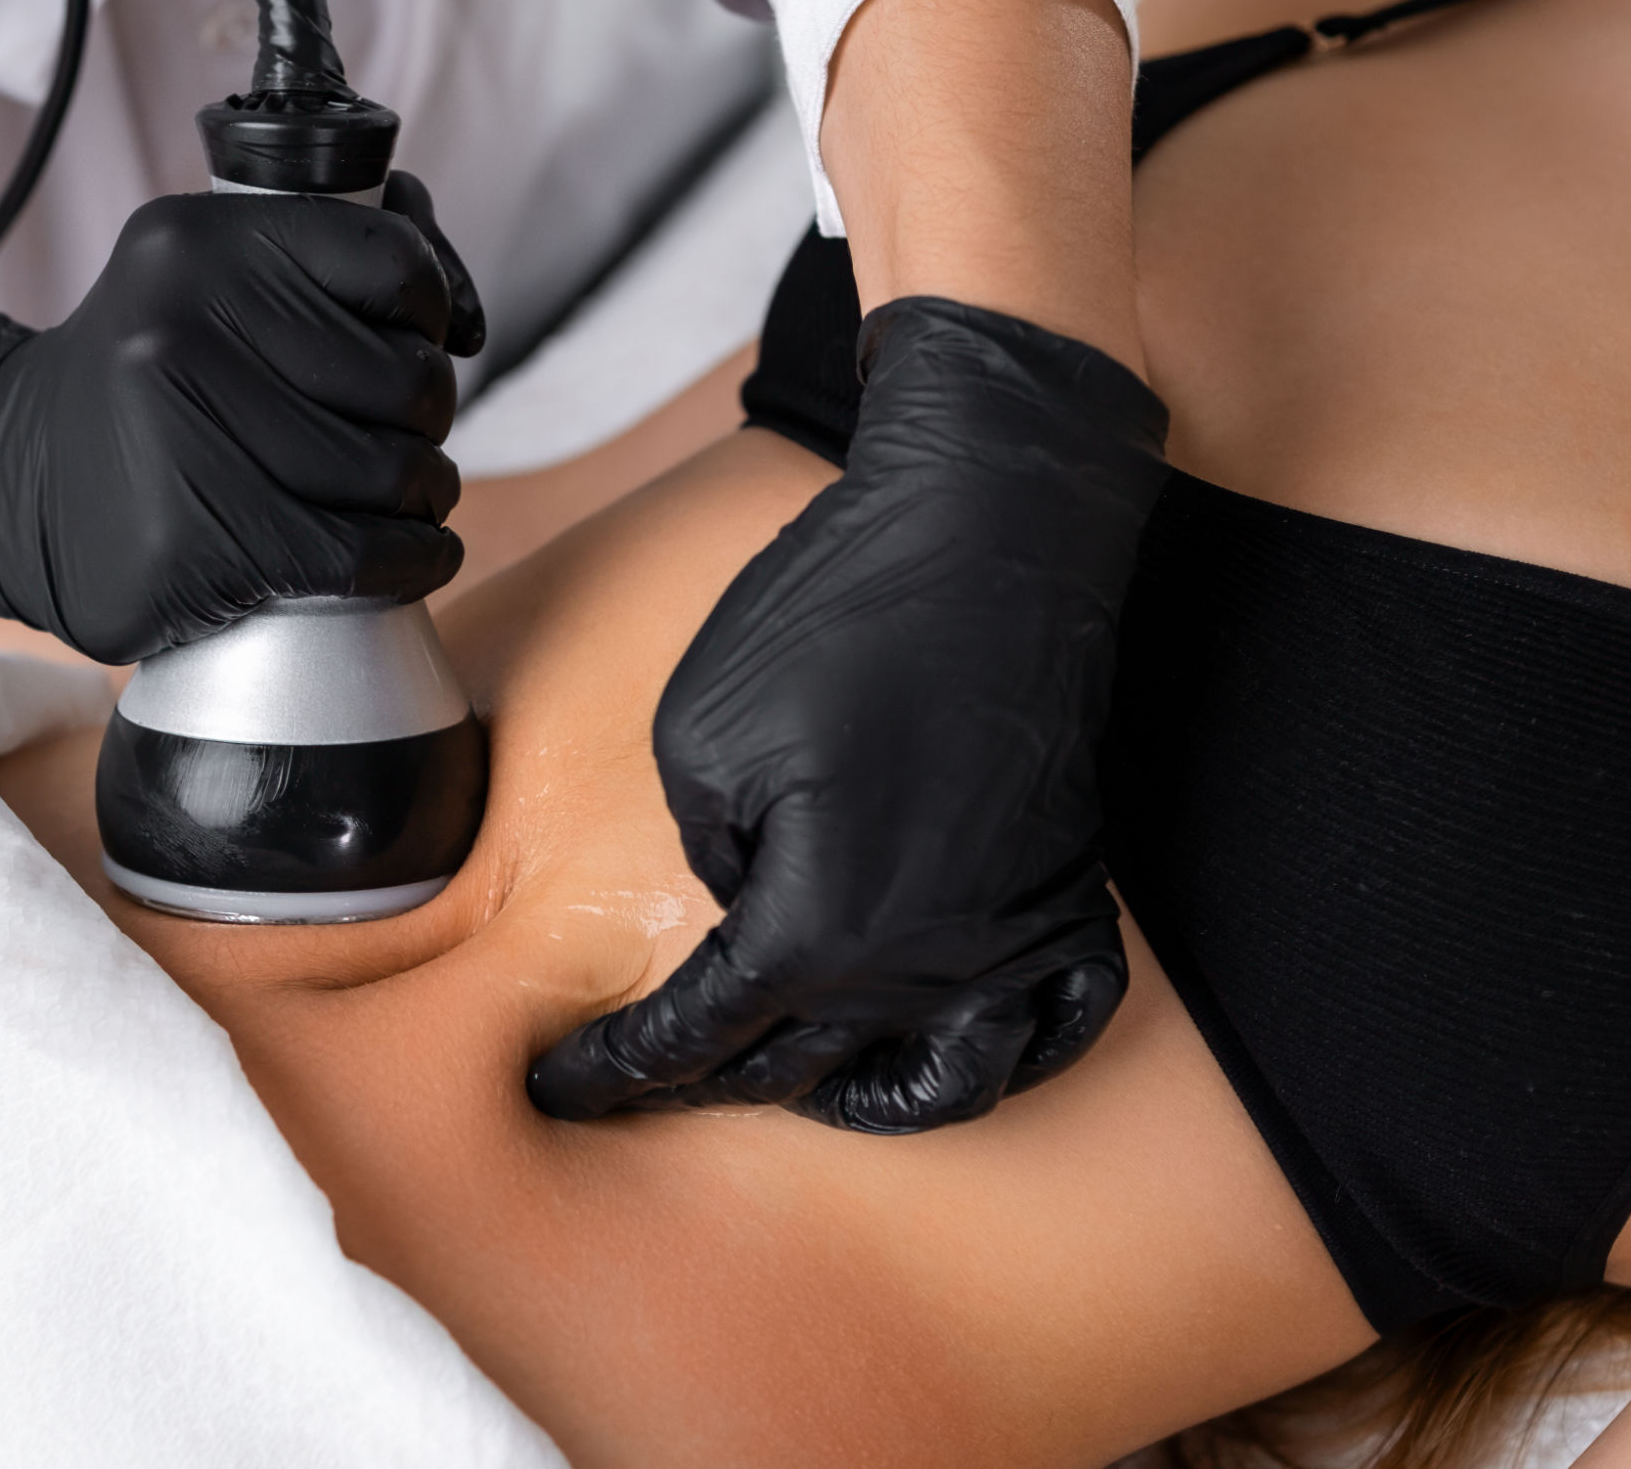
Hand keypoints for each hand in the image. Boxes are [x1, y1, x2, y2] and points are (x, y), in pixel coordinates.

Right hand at [0, 172, 483, 663]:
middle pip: (409, 380)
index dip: (430, 312)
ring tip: (396, 496)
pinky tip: (409, 553)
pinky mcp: (195, 545)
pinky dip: (411, 560)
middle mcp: (182, 331)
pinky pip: (361, 556)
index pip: (394, 264)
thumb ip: (325, 256)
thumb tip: (462, 310)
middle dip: (426, 418)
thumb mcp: (198, 276)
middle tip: (393, 435)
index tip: (419, 341)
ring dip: (423, 494)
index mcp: (198, 245)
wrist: (7, 482)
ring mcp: (183, 441)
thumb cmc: (144, 383)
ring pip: (396, 474)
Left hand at [528, 297, 1168, 1132]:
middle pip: (802, 1064)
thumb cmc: (837, 616)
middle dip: (708, 1085)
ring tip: (804, 1090)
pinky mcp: (1069, 887)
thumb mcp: (699, 734)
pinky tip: (957, 1048)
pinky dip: (1008, 1057)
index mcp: (815, 927)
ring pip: (940, 1080)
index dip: (619, 1069)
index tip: (561, 1089)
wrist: (990, 530)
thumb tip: (744, 899)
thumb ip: (706, 851)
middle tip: (640, 1089)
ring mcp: (1009, 933)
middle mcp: (923, 960)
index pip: (699, 1035)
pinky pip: (1059, 1024)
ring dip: (860, 1100)